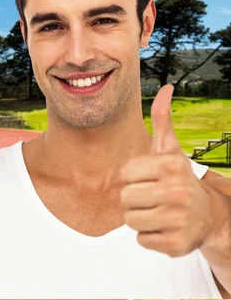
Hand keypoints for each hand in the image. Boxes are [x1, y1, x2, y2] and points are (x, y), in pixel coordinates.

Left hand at [119, 84, 217, 256]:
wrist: (207, 215)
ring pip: (130, 220)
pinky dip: (149, 235)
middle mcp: (176, 191)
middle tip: (153, 197)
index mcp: (169, 166)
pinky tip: (165, 227)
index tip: (150, 178)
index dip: (133, 178)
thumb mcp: (169, 149)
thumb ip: (161, 119)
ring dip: (140, 217)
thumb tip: (165, 88)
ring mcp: (177, 219)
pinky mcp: (175, 244)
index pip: (125, 175)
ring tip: (158, 211)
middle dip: (135, 199)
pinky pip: (141, 240)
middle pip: (125, 199)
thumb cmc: (177, 178)